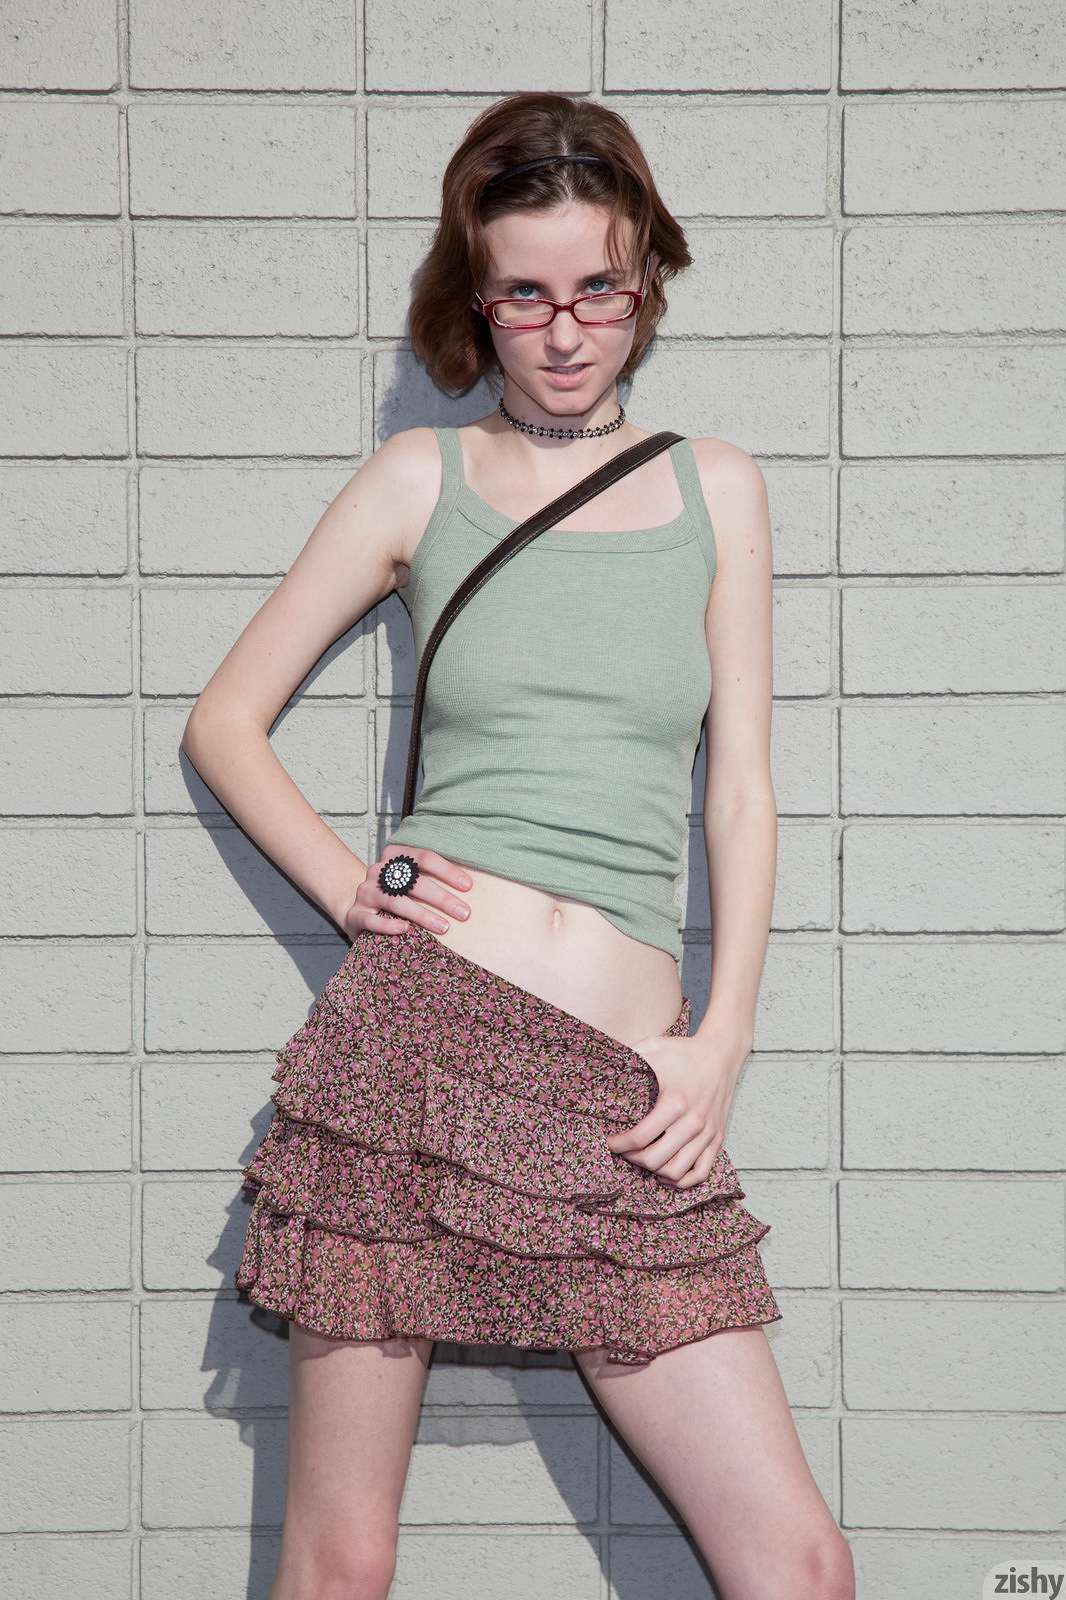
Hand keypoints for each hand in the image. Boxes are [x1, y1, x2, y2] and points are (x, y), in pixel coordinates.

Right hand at [337, 846, 472, 938]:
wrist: (358, 910)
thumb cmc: (396, 896)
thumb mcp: (411, 882)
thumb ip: (433, 880)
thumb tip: (470, 887)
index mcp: (394, 856)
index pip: (424, 857)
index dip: (447, 871)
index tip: (468, 886)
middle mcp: (378, 871)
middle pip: (414, 881)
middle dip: (442, 898)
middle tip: (464, 913)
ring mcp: (365, 892)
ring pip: (395, 901)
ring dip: (422, 915)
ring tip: (444, 927)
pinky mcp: (355, 914)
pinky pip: (372, 920)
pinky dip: (389, 926)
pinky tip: (406, 930)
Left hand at [605, 1026, 749, 1188]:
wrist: (721, 1054)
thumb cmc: (683, 1052)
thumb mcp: (653, 1048)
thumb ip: (627, 1059)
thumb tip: (599, 1070)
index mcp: (675, 1102)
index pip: (640, 1137)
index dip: (619, 1144)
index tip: (609, 1141)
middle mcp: (693, 1122)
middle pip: (655, 1160)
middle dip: (632, 1159)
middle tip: (623, 1150)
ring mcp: (707, 1133)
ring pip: (676, 1171)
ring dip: (654, 1171)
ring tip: (641, 1159)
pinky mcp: (717, 1138)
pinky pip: (701, 1172)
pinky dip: (682, 1180)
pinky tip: (666, 1172)